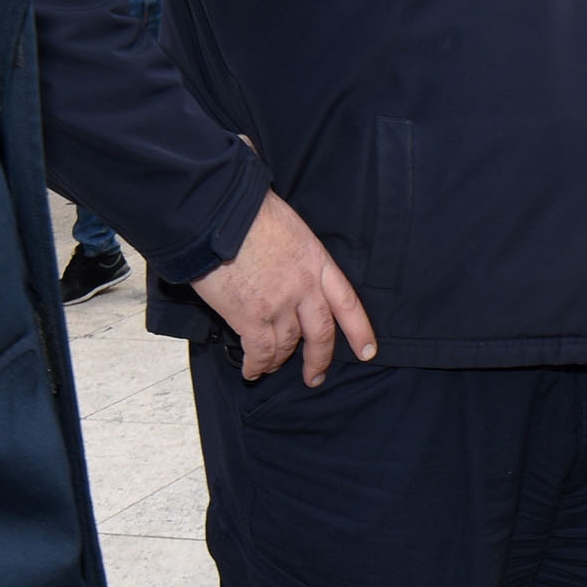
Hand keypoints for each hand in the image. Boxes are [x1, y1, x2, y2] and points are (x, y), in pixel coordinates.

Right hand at [193, 189, 378, 384]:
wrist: (219, 213)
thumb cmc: (248, 210)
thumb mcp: (288, 225)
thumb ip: (294, 251)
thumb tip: (284, 260)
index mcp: (316, 261)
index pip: (347, 301)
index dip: (359, 330)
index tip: (368, 351)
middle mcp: (304, 287)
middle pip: (321, 333)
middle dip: (319, 359)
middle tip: (315, 377)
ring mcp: (279, 304)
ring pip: (287, 345)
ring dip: (279, 361)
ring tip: (272, 367)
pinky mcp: (250, 316)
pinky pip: (260, 351)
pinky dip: (257, 364)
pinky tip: (252, 370)